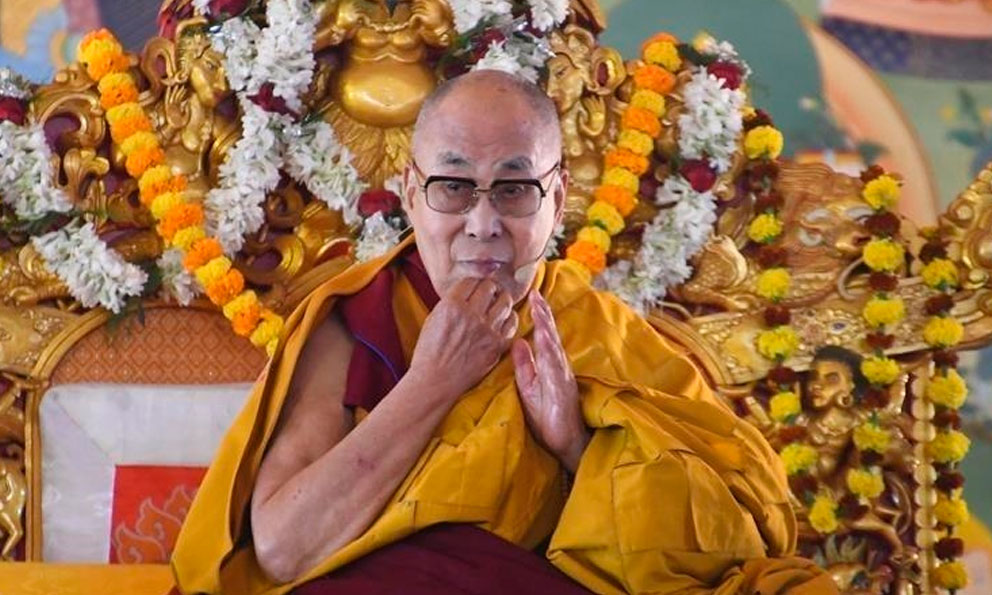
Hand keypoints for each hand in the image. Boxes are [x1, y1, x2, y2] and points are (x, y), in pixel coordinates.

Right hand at [409, 278, 517, 401]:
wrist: (436, 381)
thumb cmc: (430, 352)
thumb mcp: (433, 318)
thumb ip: (451, 302)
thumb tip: (467, 291)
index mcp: (452, 305)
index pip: (472, 280)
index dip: (473, 283)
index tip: (474, 287)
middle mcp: (472, 314)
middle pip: (490, 287)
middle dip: (489, 288)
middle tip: (488, 293)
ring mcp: (487, 330)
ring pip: (505, 302)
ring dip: (501, 300)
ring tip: (497, 304)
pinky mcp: (497, 345)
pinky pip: (513, 323)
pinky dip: (509, 319)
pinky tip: (503, 320)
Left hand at [512, 291, 588, 472]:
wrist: (564, 444)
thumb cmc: (547, 417)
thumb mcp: (528, 387)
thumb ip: (524, 365)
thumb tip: (518, 341)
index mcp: (549, 365)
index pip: (543, 336)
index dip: (539, 316)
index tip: (532, 295)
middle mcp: (558, 368)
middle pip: (550, 337)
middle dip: (543, 315)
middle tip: (536, 294)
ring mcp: (562, 379)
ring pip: (553, 349)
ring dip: (546, 329)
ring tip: (539, 310)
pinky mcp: (563, 392)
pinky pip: (556, 370)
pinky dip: (551, 355)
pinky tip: (545, 342)